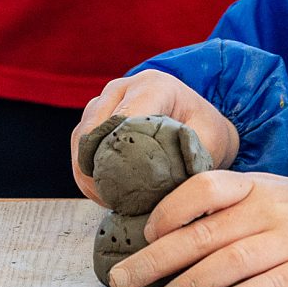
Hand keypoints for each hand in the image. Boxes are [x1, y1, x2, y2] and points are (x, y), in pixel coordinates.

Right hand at [71, 70, 242, 202]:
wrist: (197, 121)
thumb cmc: (205, 132)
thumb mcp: (208, 143)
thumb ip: (188, 161)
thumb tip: (169, 191)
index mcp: (153, 86)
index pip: (123, 120)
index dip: (120, 156)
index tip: (128, 188)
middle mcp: (122, 87)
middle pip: (95, 130)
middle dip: (101, 169)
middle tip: (115, 201)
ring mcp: (103, 101)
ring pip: (82, 140)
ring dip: (90, 173)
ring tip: (110, 200)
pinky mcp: (92, 118)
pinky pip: (79, 148)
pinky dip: (86, 173)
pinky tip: (103, 193)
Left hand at [109, 172, 287, 286]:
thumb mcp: (278, 196)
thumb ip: (235, 210)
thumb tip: (173, 236)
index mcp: (259, 187)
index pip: (205, 188)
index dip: (169, 211)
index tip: (144, 234)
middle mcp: (271, 210)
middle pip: (203, 234)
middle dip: (155, 259)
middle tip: (121, 282)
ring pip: (228, 263)